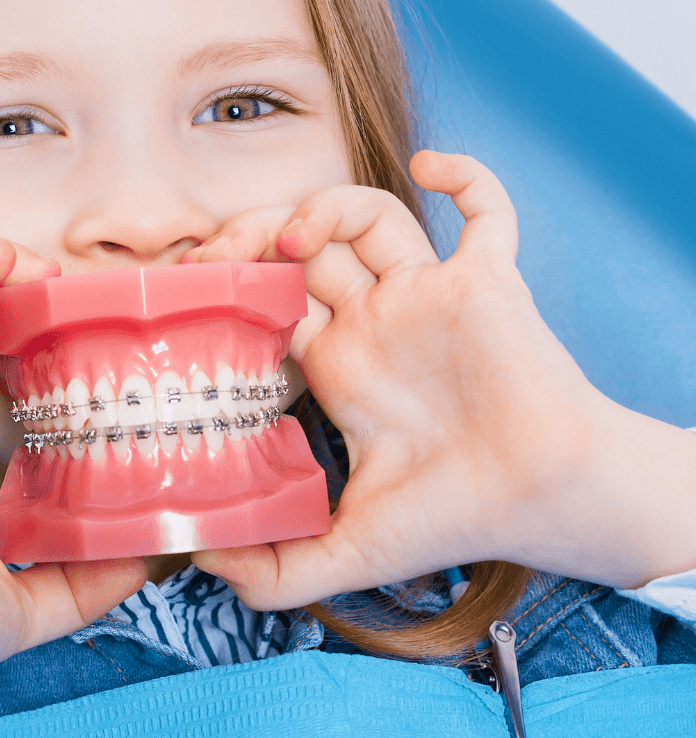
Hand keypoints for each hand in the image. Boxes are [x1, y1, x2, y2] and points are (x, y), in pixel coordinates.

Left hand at [185, 152, 695, 608]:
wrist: (545, 506)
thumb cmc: (459, 518)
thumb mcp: (349, 550)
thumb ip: (277, 570)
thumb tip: (202, 561)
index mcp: (342, 365)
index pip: (270, 301)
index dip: (229, 285)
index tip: (192, 285)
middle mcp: (378, 322)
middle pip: (305, 249)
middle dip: (256, 235)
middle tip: (221, 248)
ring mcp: (431, 296)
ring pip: (373, 217)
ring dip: (330, 206)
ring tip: (295, 235)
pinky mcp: (488, 282)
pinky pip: (486, 211)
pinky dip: (466, 177)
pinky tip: (433, 166)